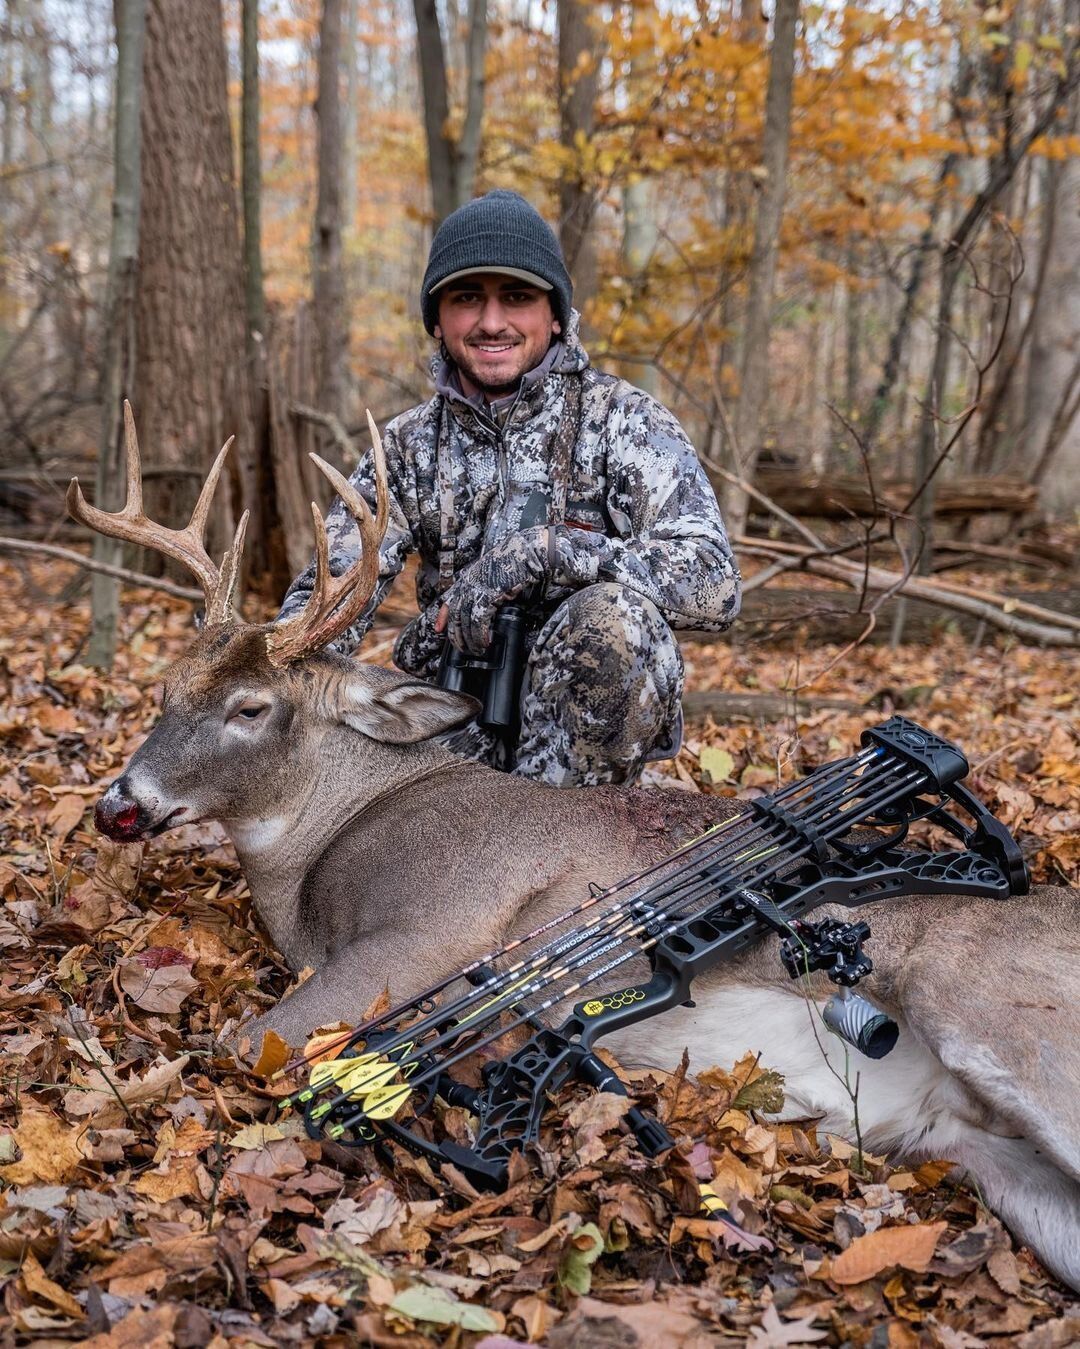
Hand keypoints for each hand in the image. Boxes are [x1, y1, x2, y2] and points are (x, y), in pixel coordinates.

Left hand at [441, 527, 551, 653]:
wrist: (525, 552)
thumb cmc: (514, 562)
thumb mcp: (493, 574)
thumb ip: (484, 588)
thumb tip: (485, 606)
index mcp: (468, 578)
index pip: (449, 600)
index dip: (442, 616)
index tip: (438, 629)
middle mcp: (468, 584)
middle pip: (455, 615)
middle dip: (457, 635)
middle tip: (462, 648)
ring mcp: (476, 589)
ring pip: (465, 622)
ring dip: (470, 640)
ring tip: (476, 650)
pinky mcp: (488, 596)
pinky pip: (478, 621)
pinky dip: (480, 635)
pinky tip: (485, 642)